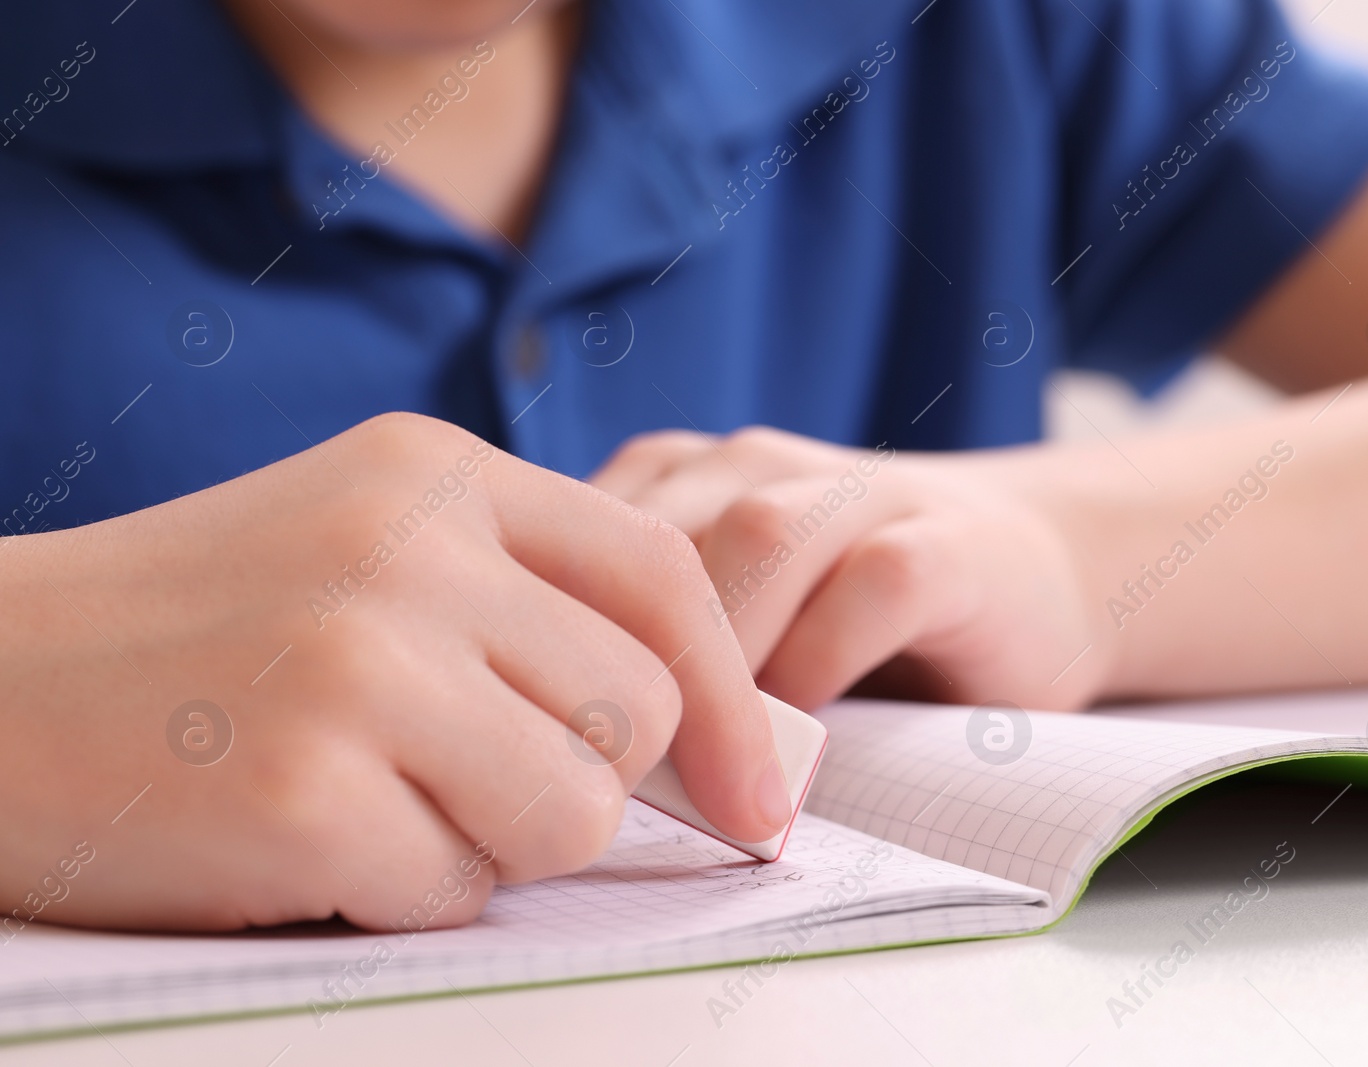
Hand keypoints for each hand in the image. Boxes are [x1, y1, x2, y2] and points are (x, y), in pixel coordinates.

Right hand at [0, 413, 789, 932]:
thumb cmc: (194, 632)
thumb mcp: (366, 550)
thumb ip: (528, 607)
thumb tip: (713, 732)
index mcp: (436, 473)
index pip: (662, 576)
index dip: (731, 694)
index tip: (759, 790)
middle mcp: (409, 551)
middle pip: (634, 708)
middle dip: (581, 777)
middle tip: (466, 778)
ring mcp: (358, 667)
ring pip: (573, 811)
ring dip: (493, 840)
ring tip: (375, 799)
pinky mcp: (303, 794)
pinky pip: (454, 890)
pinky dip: (397, 891)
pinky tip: (300, 838)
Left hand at [590, 427, 1100, 711]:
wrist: (1037, 564)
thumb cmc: (857, 618)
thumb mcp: (741, 621)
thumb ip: (661, 651)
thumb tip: (568, 750)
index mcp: (692, 480)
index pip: (583, 534)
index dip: (555, 631)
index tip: (548, 729)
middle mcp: (765, 468)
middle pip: (660, 534)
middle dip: (630, 656)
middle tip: (618, 768)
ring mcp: (863, 494)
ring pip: (758, 538)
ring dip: (723, 659)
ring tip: (709, 762)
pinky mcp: (950, 542)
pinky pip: (874, 582)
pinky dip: (827, 658)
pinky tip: (813, 731)